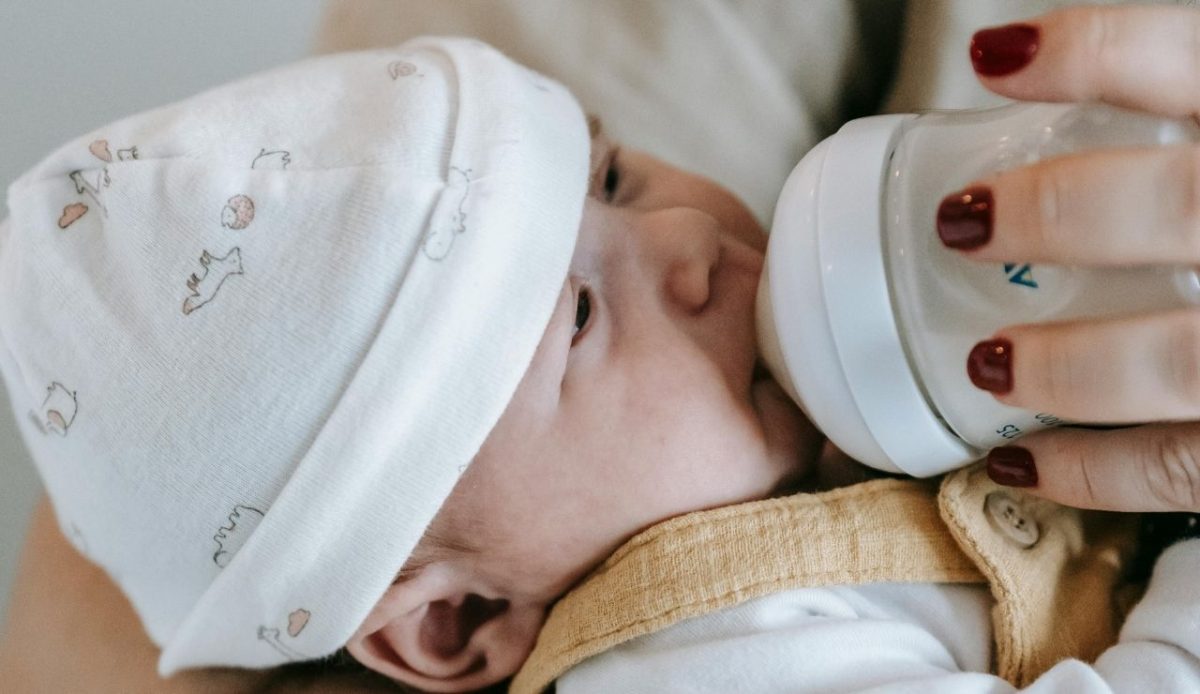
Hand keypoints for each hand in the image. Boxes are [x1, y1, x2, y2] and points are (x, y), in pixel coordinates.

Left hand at [950, 5, 1199, 511]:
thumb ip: (1189, 124)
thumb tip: (1056, 96)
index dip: (1097, 48)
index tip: (999, 62)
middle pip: (1181, 208)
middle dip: (1058, 213)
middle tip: (965, 225)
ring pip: (1178, 359)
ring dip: (1066, 366)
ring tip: (989, 362)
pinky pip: (1187, 468)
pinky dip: (1092, 472)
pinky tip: (1021, 460)